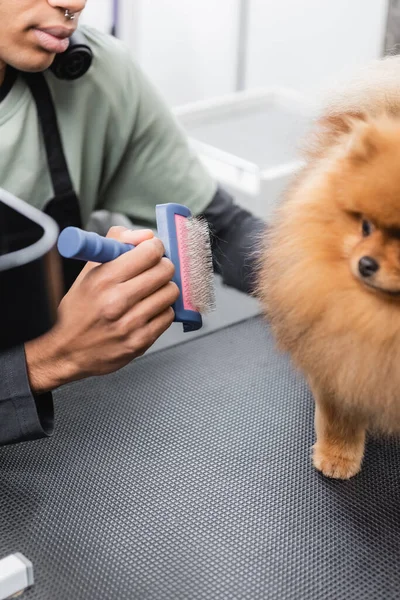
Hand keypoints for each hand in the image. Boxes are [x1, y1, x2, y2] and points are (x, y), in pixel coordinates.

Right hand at [25, 227, 179, 393]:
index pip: (149, 252)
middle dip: (162, 266)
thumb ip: (117, 245)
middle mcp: (117, 301)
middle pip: (165, 270)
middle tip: (154, 270)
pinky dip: (161, 311)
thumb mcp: (89, 272)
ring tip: (150, 293)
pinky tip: (147, 311)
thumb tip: (146, 236)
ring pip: (170, 293)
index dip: (155, 247)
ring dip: (163, 289)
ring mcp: (130, 323)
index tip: (152, 251)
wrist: (66, 351)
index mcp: (103, 279)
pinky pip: (168, 316)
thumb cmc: (78, 311)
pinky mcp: (140, 342)